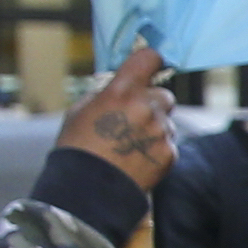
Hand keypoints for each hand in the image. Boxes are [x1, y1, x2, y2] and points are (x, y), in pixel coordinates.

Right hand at [59, 43, 177, 191]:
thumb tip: (120, 85)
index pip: (149, 59)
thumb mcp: (81, 110)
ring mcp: (160, 132)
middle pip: (165, 95)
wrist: (87, 188)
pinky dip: (157, 150)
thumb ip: (106, 93)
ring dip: (154, 129)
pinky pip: (168, 144)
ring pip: (167, 122)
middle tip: (135, 118)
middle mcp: (146, 107)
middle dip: (153, 104)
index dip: (150, 61)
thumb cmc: (77, 147)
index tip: (149, 66)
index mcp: (121, 91)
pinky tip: (137, 159)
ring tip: (130, 145)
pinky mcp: (169, 153)